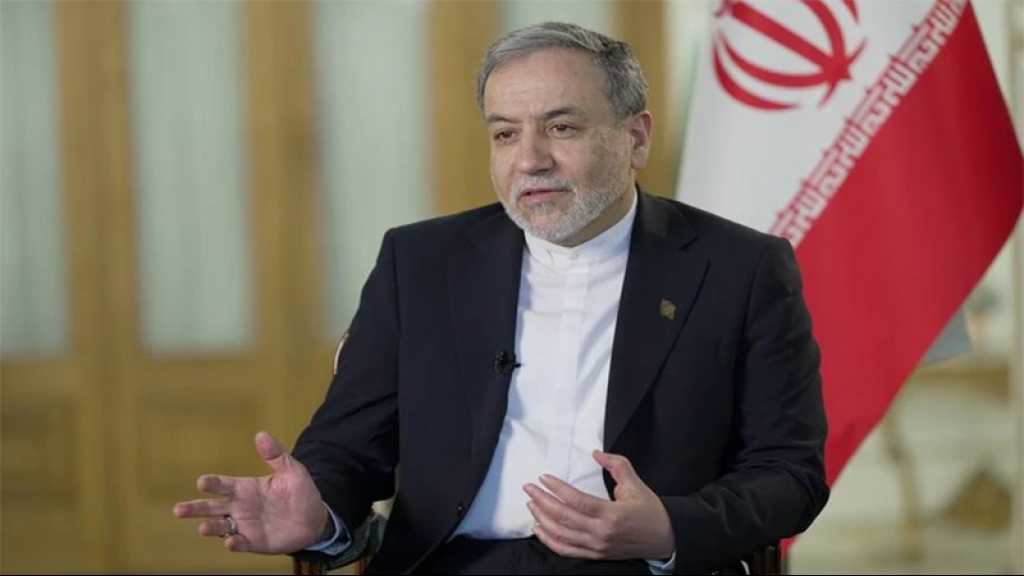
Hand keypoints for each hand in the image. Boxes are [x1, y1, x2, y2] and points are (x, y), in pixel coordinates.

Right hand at [173, 431, 328, 553]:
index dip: (213, 483)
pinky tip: (231, 542)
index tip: (202, 482)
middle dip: (195, 508)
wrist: (314, 519)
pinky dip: (234, 543)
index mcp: (245, 488)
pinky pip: (240, 543)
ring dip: (210, 528)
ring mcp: (245, 525)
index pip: (224, 484)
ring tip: (203, 528)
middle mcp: (240, 507)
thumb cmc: (300, 492)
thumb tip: (261, 435)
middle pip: (212, 507)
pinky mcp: (253, 542)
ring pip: (220, 527)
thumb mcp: (292, 471)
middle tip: (179, 510)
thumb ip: (276, 455)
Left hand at [523, 451, 674, 560]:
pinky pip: (566, 550)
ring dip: (542, 518)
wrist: (664, 540)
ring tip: (532, 503)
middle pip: (564, 517)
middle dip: (542, 501)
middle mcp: (601, 533)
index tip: (544, 478)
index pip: (577, 501)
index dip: (557, 489)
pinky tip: (539, 527)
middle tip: (529, 487)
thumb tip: (596, 453)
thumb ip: (617, 465)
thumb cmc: (650, 511)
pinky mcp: (595, 555)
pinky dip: (549, 540)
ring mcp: (596, 546)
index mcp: (612, 514)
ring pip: (561, 534)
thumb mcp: (636, 484)